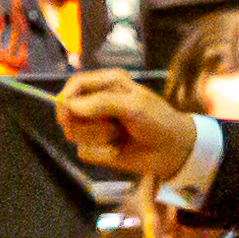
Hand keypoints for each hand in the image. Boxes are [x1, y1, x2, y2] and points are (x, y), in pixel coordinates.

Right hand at [52, 70, 195, 185]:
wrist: (173, 150)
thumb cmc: (158, 120)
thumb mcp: (134, 106)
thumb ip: (103, 103)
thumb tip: (70, 106)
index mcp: (107, 84)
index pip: (75, 85)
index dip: (66, 98)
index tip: (66, 114)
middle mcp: (97, 103)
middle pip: (68, 112)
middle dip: (87, 123)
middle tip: (111, 126)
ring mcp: (95, 126)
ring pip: (73, 133)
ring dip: (97, 138)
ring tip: (119, 135)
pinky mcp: (96, 148)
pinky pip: (84, 152)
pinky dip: (101, 153)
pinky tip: (117, 150)